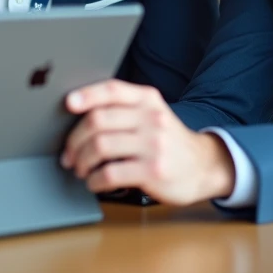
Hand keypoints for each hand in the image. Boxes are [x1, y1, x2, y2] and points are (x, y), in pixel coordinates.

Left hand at [60, 80, 234, 204]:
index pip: (113, 90)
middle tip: (69, 154)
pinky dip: (95, 180)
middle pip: (98, 121)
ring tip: (80, 169)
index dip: (87, 95)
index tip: (68, 103)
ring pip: (101, 147)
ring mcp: (154, 144)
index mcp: (147, 99)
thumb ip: (123, 108)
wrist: (204, 166)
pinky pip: (111, 173)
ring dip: (82, 161)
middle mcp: (151, 118)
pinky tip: (94, 182)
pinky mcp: (153, 171)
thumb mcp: (152, 114)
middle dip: (75, 139)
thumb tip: (78, 113)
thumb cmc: (168, 140)